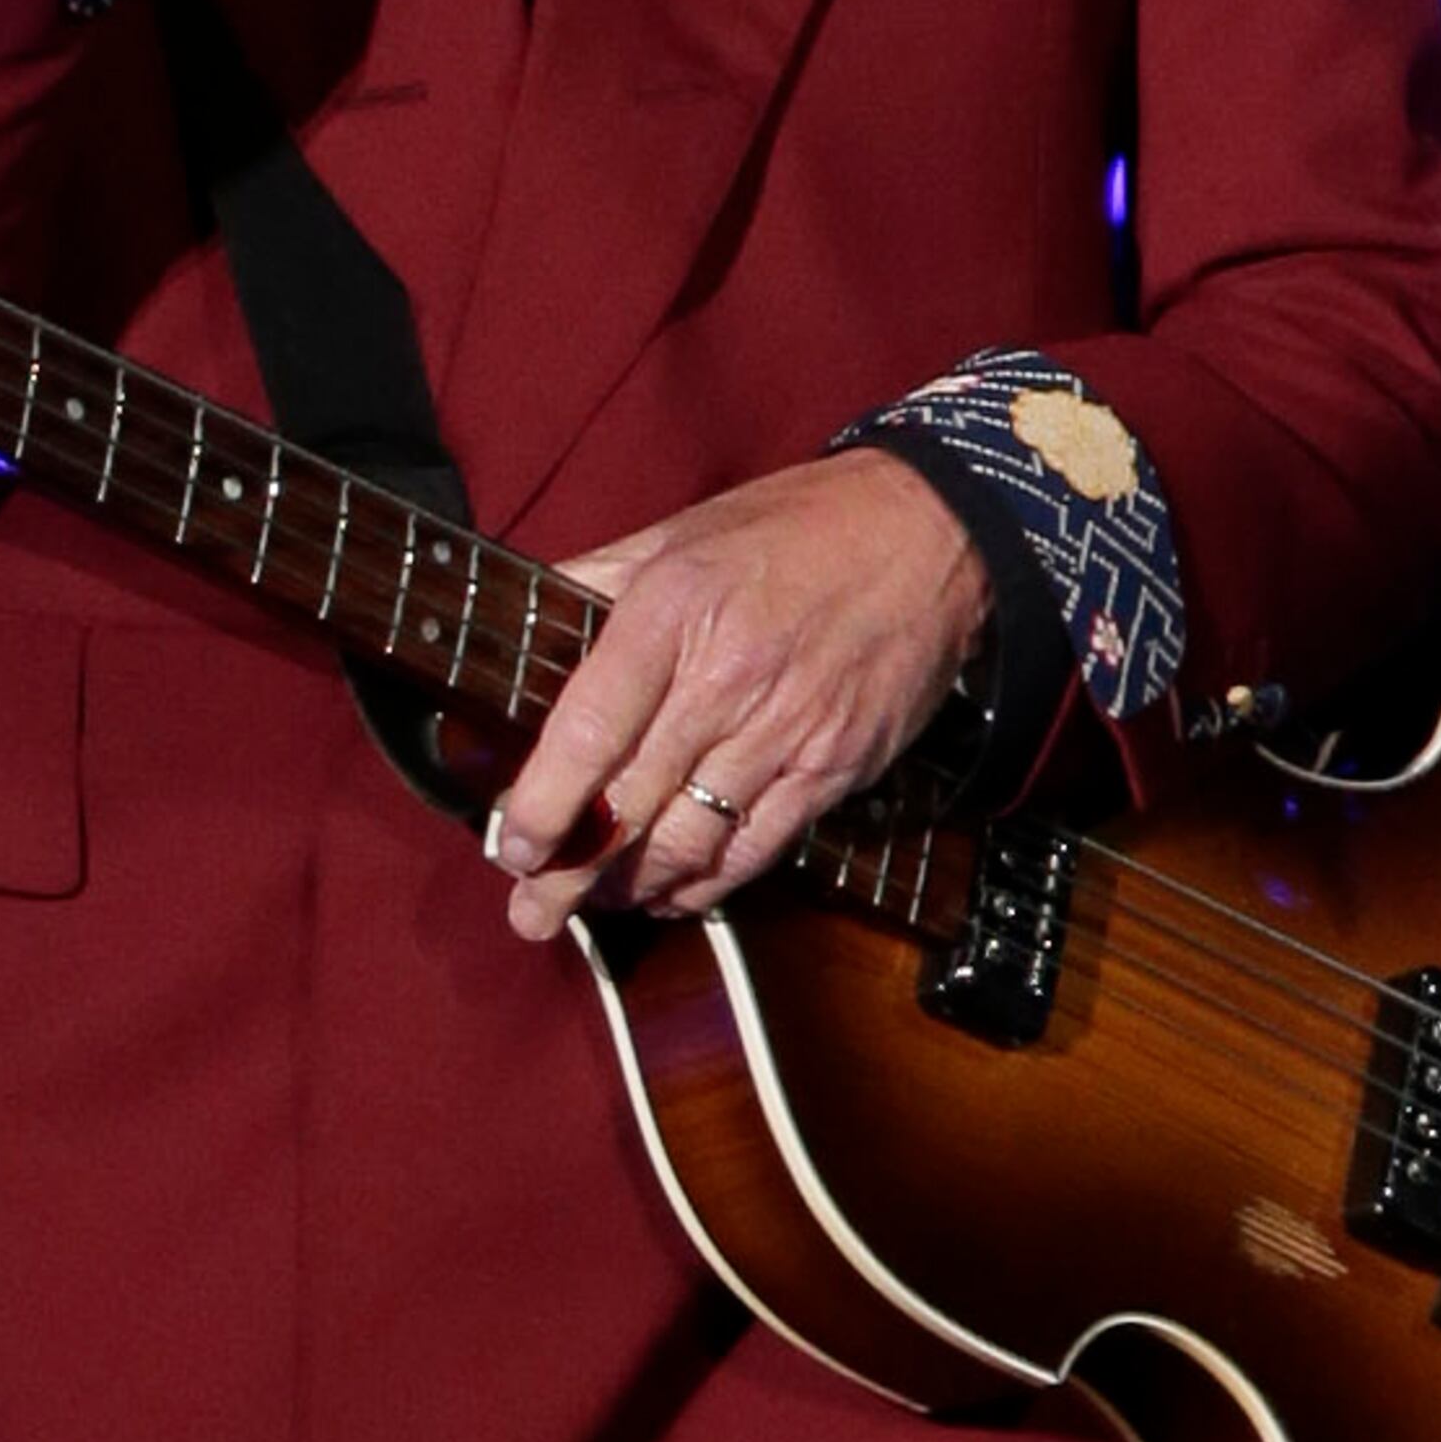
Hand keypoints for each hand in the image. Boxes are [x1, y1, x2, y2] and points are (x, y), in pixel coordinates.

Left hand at [489, 451, 991, 942]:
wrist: (929, 533)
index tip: (511, 844)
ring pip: (691, 840)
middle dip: (572, 873)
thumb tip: (526, 625)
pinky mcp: (834, 767)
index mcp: (671, 613)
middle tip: (529, 913)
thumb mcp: (678, 533)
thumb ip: (596, 581)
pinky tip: (668, 896)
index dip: (543, 801)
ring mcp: (787, 731)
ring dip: (631, 887)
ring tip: (589, 908)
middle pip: (631, 803)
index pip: (590, 729)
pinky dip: (706, 885)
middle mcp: (727, 680)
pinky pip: (757, 849)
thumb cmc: (793, 528)